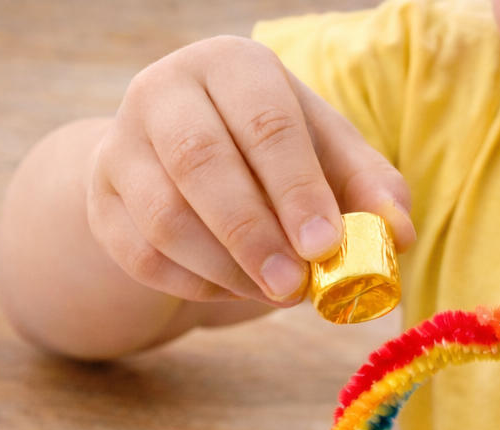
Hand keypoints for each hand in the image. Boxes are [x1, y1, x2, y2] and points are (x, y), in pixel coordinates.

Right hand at [87, 36, 415, 304]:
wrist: (179, 161)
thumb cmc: (270, 156)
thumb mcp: (324, 156)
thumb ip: (367, 189)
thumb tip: (399, 233)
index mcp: (231, 66)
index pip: (264, 122)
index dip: (297, 188)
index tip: (325, 245)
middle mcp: (164, 92)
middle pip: (200, 163)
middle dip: (254, 235)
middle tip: (294, 288)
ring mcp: (120, 145)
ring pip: (164, 218)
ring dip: (226, 269)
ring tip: (275, 293)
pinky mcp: (100, 200)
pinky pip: (142, 256)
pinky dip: (194, 285)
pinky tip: (233, 289)